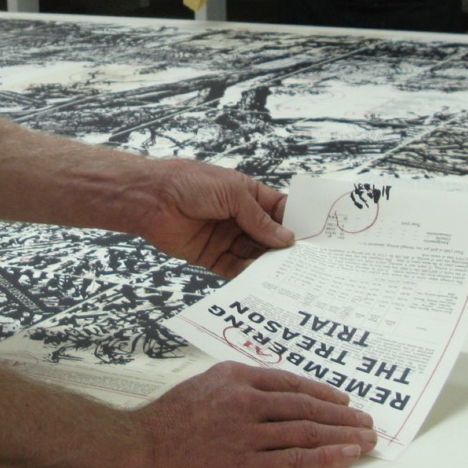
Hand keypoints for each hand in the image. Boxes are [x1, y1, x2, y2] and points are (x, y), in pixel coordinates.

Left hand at [122, 159, 290, 277]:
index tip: (316, 239)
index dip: (296, 223)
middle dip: (284, 250)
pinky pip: (234, 270)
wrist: (152, 199)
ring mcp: (227, 238)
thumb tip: (287, 239)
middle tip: (306, 265)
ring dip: (268, 266)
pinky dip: (247, 276)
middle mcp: (240, 219)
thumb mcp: (232, 194)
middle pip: (270, 238)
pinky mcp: (211, 257)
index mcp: (249, 196)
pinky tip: (260, 283)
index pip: (279, 211)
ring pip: (254, 256)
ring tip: (287, 278)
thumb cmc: (192, 184)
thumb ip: (259, 219)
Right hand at [124, 362, 376, 467]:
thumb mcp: (201, 387)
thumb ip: (233, 389)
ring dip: (343, 435)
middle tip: (366, 420)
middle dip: (342, 415)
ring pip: (307, 431)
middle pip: (306, 406)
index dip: (323, 393)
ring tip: (366, 439)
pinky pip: (296, 460)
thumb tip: (263, 396)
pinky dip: (327, 457)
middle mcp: (246, 401)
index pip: (291, 382)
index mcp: (236, 377)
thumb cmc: (164, 423)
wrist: (136, 450)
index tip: (343, 400)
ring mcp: (247, 433)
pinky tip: (347, 455)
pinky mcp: (245, 465)